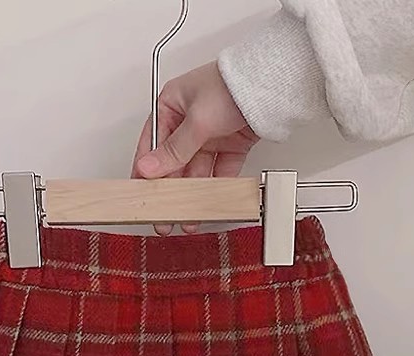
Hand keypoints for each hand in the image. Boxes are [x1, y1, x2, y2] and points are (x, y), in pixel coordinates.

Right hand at [131, 61, 259, 234]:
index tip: (142, 192)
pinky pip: (220, 170)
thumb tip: (148, 166)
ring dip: (192, 192)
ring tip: (189, 214)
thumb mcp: (197, 120)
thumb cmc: (231, 84)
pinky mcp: (230, 145)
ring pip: (196, 170)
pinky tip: (210, 201)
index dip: (146, 170)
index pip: (152, 144)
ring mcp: (210, 134)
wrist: (271, 85)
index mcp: (171, 105)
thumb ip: (174, 149)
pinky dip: (216, 186)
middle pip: (174, 162)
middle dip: (170, 189)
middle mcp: (189, 121)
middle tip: (165, 213)